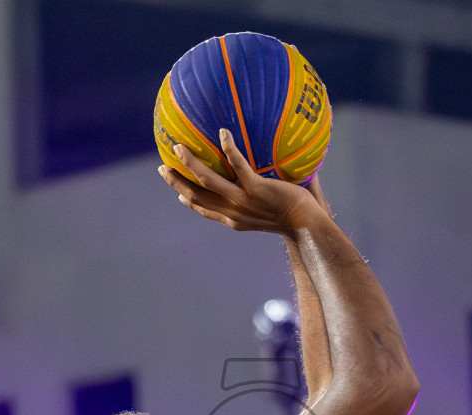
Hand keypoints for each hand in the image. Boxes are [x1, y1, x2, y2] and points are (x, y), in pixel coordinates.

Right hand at [160, 129, 324, 235]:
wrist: (308, 227)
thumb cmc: (296, 220)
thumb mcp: (271, 213)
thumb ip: (262, 199)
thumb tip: (268, 178)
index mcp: (234, 219)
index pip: (206, 210)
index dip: (189, 201)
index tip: (179, 194)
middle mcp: (233, 212)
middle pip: (196, 196)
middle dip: (177, 182)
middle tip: (163, 168)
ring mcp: (243, 201)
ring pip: (207, 180)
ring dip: (191, 163)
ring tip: (178, 147)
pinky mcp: (256, 189)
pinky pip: (238, 165)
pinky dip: (229, 148)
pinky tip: (223, 132)